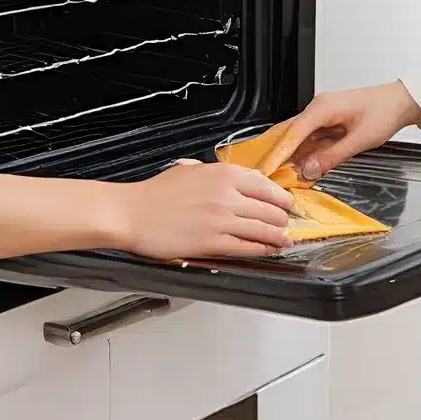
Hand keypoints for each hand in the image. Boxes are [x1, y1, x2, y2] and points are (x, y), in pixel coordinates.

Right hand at [115, 160, 295, 260]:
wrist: (133, 213)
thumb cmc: (156, 193)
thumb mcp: (190, 170)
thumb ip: (217, 174)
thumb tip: (238, 181)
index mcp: (222, 173)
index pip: (264, 185)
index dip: (280, 196)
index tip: (287, 202)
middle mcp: (226, 195)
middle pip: (268, 208)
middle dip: (282, 218)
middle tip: (288, 223)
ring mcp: (221, 220)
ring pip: (263, 228)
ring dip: (278, 235)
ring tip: (286, 239)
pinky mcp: (212, 242)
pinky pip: (247, 246)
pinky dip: (263, 249)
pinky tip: (269, 249)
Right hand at [257, 83, 420, 180]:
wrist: (401, 101)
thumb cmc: (384, 113)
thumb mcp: (360, 140)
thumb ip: (333, 156)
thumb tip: (310, 170)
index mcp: (322, 108)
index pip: (293, 132)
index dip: (279, 152)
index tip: (268, 167)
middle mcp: (318, 108)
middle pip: (291, 132)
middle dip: (280, 153)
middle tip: (270, 173)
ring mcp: (323, 114)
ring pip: (300, 136)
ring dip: (293, 154)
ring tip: (284, 174)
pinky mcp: (329, 120)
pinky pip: (312, 137)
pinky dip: (306, 151)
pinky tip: (303, 164)